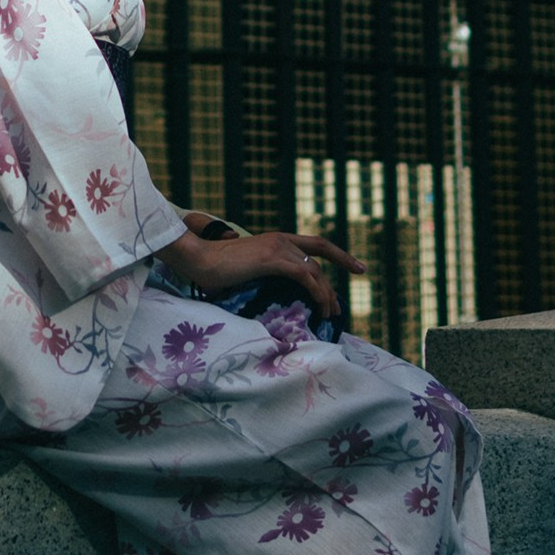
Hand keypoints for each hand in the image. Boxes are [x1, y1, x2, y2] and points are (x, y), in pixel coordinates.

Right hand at [156, 226, 360, 323]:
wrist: (196, 259)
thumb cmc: (212, 270)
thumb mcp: (245, 272)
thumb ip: (262, 277)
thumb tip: (271, 298)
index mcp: (276, 240)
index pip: (316, 244)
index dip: (339, 255)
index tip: (358, 267)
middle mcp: (280, 240)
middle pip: (319, 260)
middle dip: (334, 284)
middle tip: (339, 308)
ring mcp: (276, 248)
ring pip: (314, 271)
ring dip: (326, 294)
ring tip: (329, 314)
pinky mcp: (271, 259)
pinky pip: (304, 276)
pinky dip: (316, 291)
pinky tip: (319, 305)